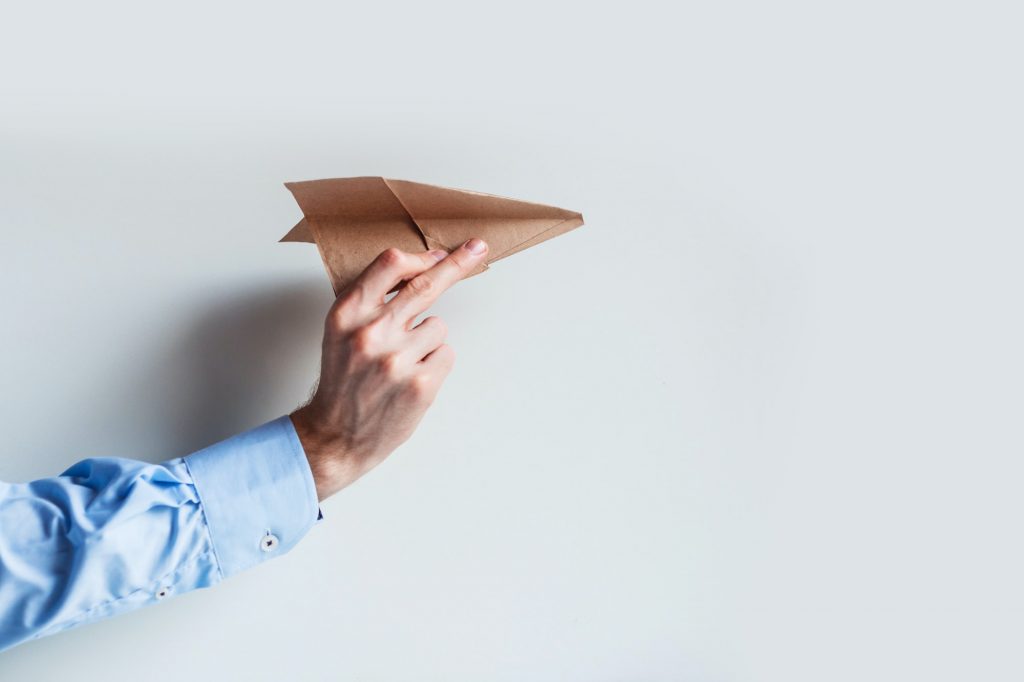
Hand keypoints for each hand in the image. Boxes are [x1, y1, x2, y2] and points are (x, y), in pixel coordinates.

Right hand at [290, 238, 488, 499]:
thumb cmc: (344, 380)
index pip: (390, 266)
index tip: (441, 253)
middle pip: (426, 286)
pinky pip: (446, 355)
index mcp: (347, 313)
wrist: (336, 436)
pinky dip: (434, 365)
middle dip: (457, 264)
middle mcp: (370, 332)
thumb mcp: (341, 331)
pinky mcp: (421, 384)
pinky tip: (410, 380)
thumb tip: (418, 269)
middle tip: (477, 248)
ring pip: (438, 327)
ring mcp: (397, 359)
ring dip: (427, 342)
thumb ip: (372, 300)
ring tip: (400, 364)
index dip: (420, 257)